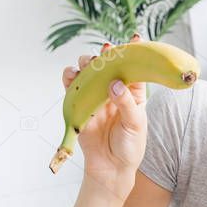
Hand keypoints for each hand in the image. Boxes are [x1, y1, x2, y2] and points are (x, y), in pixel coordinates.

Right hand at [61, 34, 146, 194]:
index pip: (135, 68)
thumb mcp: (135, 126)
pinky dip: (70, 77)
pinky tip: (72, 74)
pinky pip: (72, 86)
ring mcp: (96, 96)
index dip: (135, 52)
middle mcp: (114, 90)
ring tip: (89, 64)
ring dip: (87, 63)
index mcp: (134, 93)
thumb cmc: (129, 147)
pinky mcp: (79, 104)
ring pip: (89, 71)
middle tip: (106, 52)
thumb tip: (114, 84)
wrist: (110, 169)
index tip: (136, 38)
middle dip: (107, 54)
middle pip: (108, 64)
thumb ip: (126, 104)